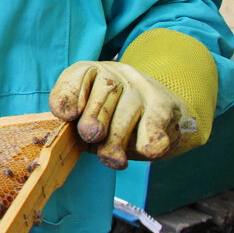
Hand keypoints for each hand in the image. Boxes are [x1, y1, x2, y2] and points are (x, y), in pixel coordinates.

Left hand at [49, 61, 197, 169]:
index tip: (67, 115)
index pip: (79, 74)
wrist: (166, 118)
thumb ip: (77, 122)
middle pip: (105, 91)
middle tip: (91, 136)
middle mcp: (120, 76)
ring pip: (128, 110)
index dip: (69, 94)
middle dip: (94, 117)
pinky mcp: (165, 108)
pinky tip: (147, 150)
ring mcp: (144, 90)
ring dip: (117, 138)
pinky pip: (155, 124)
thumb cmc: (115, 119)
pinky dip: (150, 139)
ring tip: (113, 159)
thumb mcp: (91, 117)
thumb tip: (69, 129)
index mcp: (94, 73)